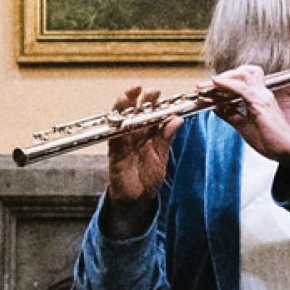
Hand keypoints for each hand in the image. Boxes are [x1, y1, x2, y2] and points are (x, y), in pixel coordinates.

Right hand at [104, 86, 173, 203]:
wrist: (137, 198)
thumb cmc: (149, 178)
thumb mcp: (161, 157)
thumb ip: (166, 139)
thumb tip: (177, 119)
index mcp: (150, 133)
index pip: (152, 112)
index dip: (155, 101)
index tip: (159, 93)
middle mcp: (136, 133)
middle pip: (136, 110)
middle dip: (141, 98)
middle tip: (148, 91)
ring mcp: (124, 139)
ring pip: (121, 117)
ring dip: (124, 105)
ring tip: (130, 95)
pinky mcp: (114, 149)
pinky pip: (112, 133)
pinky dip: (114, 123)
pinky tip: (118, 115)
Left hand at [204, 66, 289, 164]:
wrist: (286, 150)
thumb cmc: (269, 140)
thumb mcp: (243, 125)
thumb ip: (230, 114)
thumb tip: (215, 107)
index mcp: (260, 97)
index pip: (244, 78)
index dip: (227, 79)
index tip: (211, 86)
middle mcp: (262, 93)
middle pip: (242, 72)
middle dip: (223, 76)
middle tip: (205, 85)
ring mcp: (262, 96)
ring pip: (242, 75)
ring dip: (223, 78)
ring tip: (209, 84)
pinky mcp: (260, 104)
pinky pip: (242, 88)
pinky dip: (227, 84)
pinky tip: (216, 83)